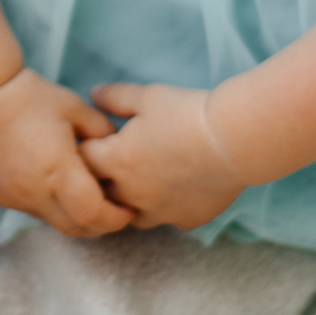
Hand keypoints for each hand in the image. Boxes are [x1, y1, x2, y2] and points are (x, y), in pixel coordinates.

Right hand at [0, 67, 133, 238]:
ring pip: (52, 220)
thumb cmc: (30, 98)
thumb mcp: (75, 108)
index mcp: (58, 171)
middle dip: (99, 224)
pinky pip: (30, 209)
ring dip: (71, 214)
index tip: (128, 209)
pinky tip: (50, 181)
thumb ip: (101, 130)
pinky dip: (47, 203)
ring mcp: (13, 197)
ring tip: (82, 193)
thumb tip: (116, 145)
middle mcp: (35, 193)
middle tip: (113, 210)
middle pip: (76, 228)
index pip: (94, 215)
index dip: (116, 218)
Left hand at [81, 83, 247, 230]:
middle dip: (102, 179)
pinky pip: (167, 219)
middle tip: (115, 160)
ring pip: (130, 214)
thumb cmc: (186, 114)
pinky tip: (178, 190)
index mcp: (116, 161)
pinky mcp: (185, 220)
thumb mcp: (146, 96)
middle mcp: (130, 193)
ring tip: (143, 180)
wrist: (233, 141)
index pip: (82, 160)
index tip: (95, 139)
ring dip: (130, 199)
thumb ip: (114, 97)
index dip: (86, 148)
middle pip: (101, 193)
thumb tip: (93, 94)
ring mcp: (158, 212)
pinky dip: (166, 207)